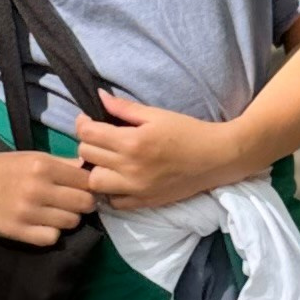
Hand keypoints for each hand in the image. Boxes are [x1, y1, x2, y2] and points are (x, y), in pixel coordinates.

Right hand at [0, 144, 100, 247]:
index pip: (85, 180)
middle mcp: (37, 188)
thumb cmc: (2, 168)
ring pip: (71, 222)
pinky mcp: (17, 231)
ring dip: (68, 219)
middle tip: (73, 203)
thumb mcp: (31, 157)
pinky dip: (52, 233)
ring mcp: (27, 212)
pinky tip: (44, 225)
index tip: (84, 189)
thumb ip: (61, 163)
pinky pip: (51, 238)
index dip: (88, 186)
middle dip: (83, 204)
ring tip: (56, 214)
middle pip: (83, 203)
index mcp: (42, 166)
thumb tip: (88, 167)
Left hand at [72, 89, 233, 210]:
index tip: (89, 121)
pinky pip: (113, 202)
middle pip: (87, 156)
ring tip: (106, 161)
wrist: (216, 158)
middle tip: (100, 139)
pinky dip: (111, 191)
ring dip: (95, 170)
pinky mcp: (144, 202)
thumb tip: (99, 97)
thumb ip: (124, 108)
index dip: (83, 124)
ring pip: (94, 182)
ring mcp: (136, 188)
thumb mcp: (156, 114)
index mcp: (132, 142)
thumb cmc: (188, 131)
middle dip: (89, 144)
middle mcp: (130, 168)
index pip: (88, 134)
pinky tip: (119, 179)